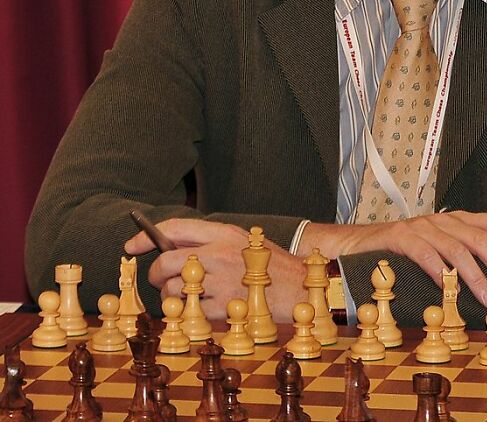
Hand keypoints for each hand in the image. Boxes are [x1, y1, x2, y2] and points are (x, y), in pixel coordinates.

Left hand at [124, 218, 305, 320]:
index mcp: (222, 233)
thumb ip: (208, 241)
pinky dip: (192, 312)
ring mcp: (219, 282)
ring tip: (193, 295)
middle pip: (166, 262)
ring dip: (176, 297)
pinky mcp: (222, 308)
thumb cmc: (267, 264)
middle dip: (156, 274)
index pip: (173, 229)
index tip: (131, 245)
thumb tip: (167, 248)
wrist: (300, 288)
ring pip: (175, 290)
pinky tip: (207, 307)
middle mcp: (218, 254)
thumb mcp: (240, 241)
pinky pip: (190, 311)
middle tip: (162, 280)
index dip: (146, 236)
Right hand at [300, 211, 486, 308]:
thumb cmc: (398, 255)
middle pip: (479, 234)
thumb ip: (459, 261)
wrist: (352, 246)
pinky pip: (424, 252)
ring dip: (475, 274)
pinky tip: (446, 287)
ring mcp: (419, 226)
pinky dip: (438, 269)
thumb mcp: (435, 254)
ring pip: (455, 246)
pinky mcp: (398, 237)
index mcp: (453, 222)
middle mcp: (440, 220)